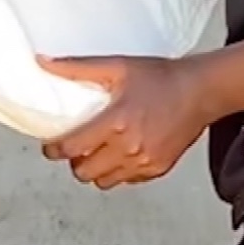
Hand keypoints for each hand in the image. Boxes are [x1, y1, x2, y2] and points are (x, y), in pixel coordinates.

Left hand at [36, 55, 214, 189]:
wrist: (199, 91)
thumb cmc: (160, 77)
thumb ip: (76, 67)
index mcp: (116, 123)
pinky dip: (119, 171)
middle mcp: (130, 148)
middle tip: (75, 148)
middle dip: (74, 162)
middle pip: (84, 173)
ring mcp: (145, 162)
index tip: (51, 146)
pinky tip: (120, 153)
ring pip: (104, 182)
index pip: (72, 149)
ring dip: (95, 170)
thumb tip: (43, 62)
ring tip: (96, 152)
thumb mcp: (116, 66)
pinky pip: (128, 181)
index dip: (54, 150)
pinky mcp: (158, 169)